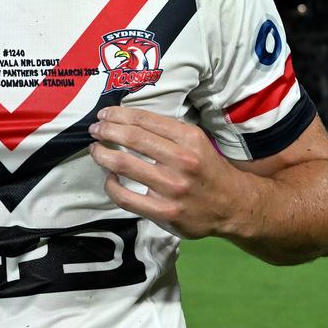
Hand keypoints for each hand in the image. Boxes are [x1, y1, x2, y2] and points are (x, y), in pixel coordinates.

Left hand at [88, 106, 245, 239]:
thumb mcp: (196, 141)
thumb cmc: (208, 169)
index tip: (104, 115)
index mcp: (189, 138)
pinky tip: (109, 179)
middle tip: (95, 130)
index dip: (119, 115)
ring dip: (102, 154)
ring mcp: (172, 188)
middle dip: (107, 131)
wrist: (233, 205)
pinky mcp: (164, 212)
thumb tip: (127, 120)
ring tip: (96, 150)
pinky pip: (126, 197)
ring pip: (123, 164)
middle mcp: (181, 160)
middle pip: (132, 138)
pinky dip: (111, 186)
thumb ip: (167, 132)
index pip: (145, 120)